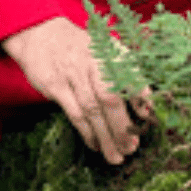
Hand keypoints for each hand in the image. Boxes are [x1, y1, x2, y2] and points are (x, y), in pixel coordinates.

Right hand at [2, 16, 146, 164]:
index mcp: (112, 52)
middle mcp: (94, 61)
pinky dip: (87, 132)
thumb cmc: (82, 49)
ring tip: (116, 157)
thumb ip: (127, 74)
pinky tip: (96, 145)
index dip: (141, 97)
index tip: (148, 118)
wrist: (42, 33)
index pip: (131, 76)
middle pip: (110, 98)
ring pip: (92, 111)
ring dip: (106, 137)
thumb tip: (146, 108)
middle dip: (122, 127)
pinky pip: (75, 113)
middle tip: (132, 148)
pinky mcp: (55, 85)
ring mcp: (73, 73)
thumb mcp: (107, 51)